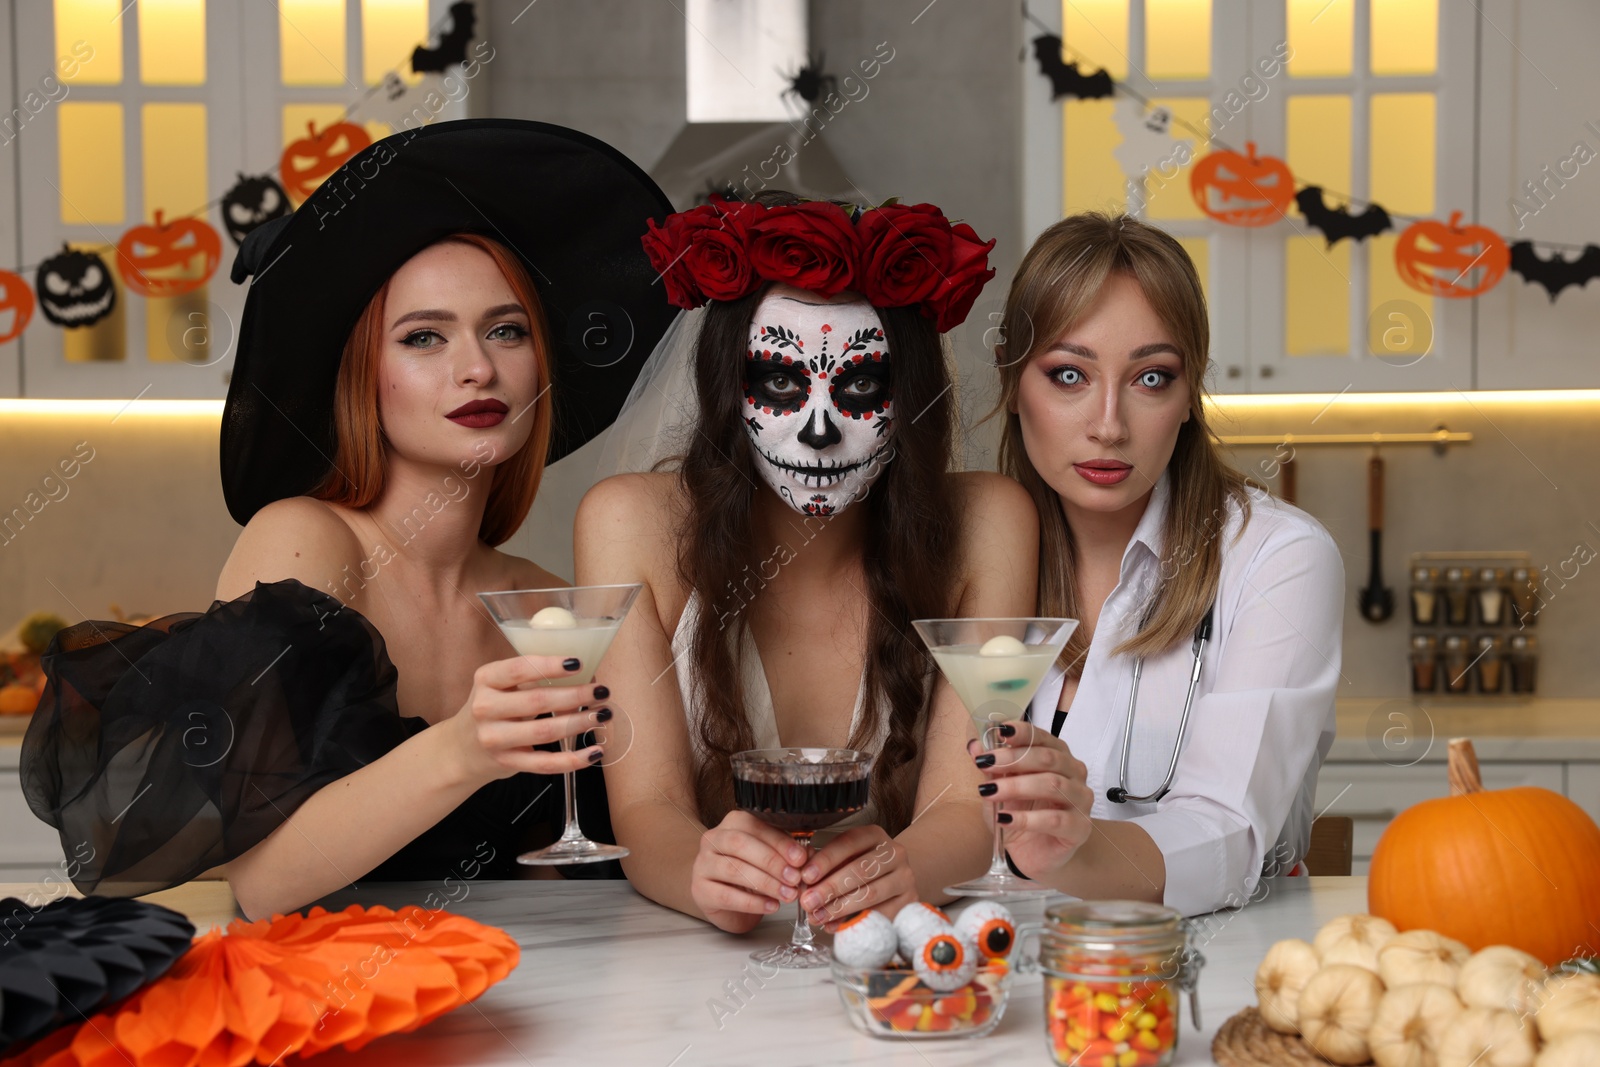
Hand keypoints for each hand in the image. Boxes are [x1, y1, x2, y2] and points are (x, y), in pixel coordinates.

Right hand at [449, 653, 610, 782]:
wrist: (462, 748)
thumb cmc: (493, 708)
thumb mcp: (501, 686)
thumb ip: (533, 679)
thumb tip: (584, 677)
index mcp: (486, 679)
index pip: (520, 668)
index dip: (550, 665)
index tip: (578, 663)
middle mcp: (485, 708)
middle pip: (538, 701)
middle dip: (576, 695)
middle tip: (602, 691)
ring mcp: (494, 738)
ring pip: (545, 731)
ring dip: (580, 723)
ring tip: (603, 715)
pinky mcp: (507, 763)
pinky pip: (545, 763)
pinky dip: (573, 760)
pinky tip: (594, 752)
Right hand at [691, 810, 808, 933]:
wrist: (724, 898)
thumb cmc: (749, 872)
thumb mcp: (769, 858)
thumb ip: (786, 855)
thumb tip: (808, 857)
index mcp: (733, 822)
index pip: (756, 826)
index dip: (780, 843)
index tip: (801, 858)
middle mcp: (713, 839)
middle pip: (741, 844)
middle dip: (772, 862)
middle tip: (795, 878)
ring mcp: (703, 864)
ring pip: (734, 869)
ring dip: (765, 883)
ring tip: (788, 895)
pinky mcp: (700, 890)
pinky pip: (727, 896)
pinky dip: (753, 903)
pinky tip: (771, 906)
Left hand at [798, 825, 916, 932]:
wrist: (895, 879)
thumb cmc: (861, 866)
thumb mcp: (844, 858)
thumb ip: (823, 864)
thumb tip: (802, 877)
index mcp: (874, 835)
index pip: (849, 842)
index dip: (826, 859)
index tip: (806, 876)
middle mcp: (895, 853)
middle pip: (860, 870)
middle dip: (830, 888)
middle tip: (807, 901)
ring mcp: (905, 878)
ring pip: (870, 894)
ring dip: (839, 908)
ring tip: (817, 916)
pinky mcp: (909, 902)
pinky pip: (880, 915)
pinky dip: (854, 922)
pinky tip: (834, 926)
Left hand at [970, 722, 1093, 879]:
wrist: (1032, 853)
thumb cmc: (1020, 812)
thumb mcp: (1000, 788)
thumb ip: (991, 768)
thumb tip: (974, 746)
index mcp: (1058, 756)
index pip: (1042, 737)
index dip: (1021, 733)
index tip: (998, 732)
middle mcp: (1074, 774)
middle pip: (1048, 758)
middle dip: (1014, 758)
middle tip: (985, 763)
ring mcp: (1081, 801)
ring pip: (1053, 785)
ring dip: (1017, 786)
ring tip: (989, 792)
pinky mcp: (1080, 828)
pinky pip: (1054, 820)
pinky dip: (1026, 818)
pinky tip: (1004, 819)